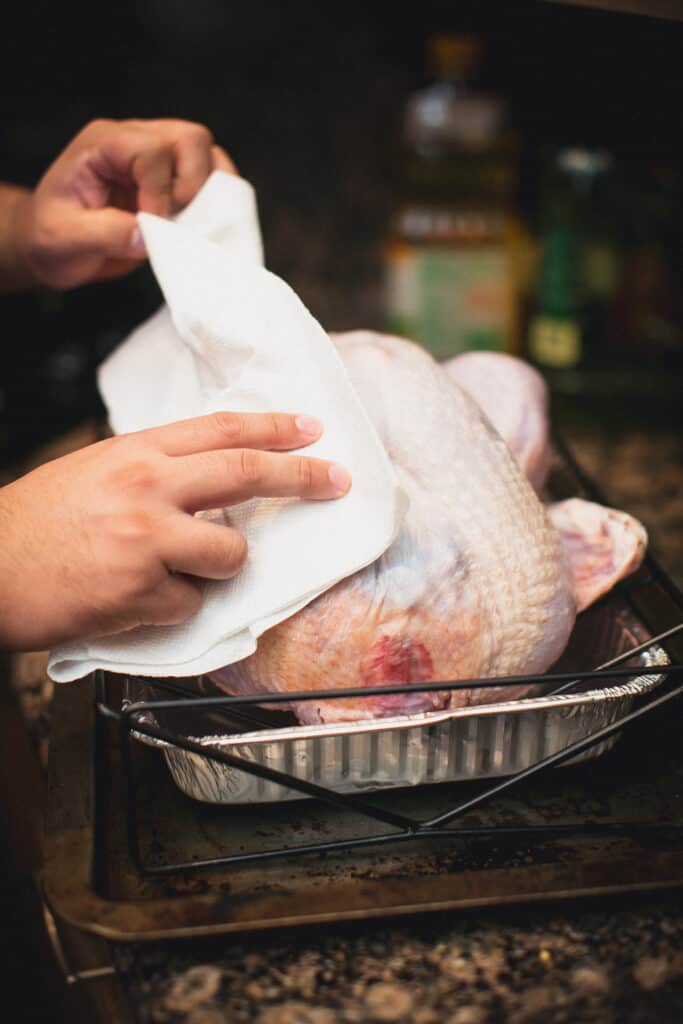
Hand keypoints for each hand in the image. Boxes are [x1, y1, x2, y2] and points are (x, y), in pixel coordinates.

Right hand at [0, 412, 350, 649]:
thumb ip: (154, 471)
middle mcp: (147, 487)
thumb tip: (212, 480)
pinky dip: (176, 606)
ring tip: (177, 569)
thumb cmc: (36, 523)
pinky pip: (192, 602)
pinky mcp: (141, 592)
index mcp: (136, 453)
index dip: (275, 428)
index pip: (222, 429)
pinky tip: (137, 598)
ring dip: (221, 565)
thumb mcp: (95, 472)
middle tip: (335, 481)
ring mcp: (146, 539)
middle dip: (303, 477)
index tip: (312, 430)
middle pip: (247, 474)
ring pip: (232, 552)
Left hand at [10, 118, 234, 288]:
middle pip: (190, 138)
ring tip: (190, 224)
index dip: (161, 193)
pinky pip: (211, 176)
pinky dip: (216, 200)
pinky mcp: (173, 180)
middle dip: (194, 184)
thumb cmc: (51, 236)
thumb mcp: (63, 238)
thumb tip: (148, 237)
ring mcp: (157, 157)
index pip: (152, 152)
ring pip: (207, 152)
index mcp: (103, 144)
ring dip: (210, 191)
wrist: (53, 245)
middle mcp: (134, 140)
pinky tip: (198, 226)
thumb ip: (105, 234)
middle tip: (177, 221)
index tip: (152, 228)